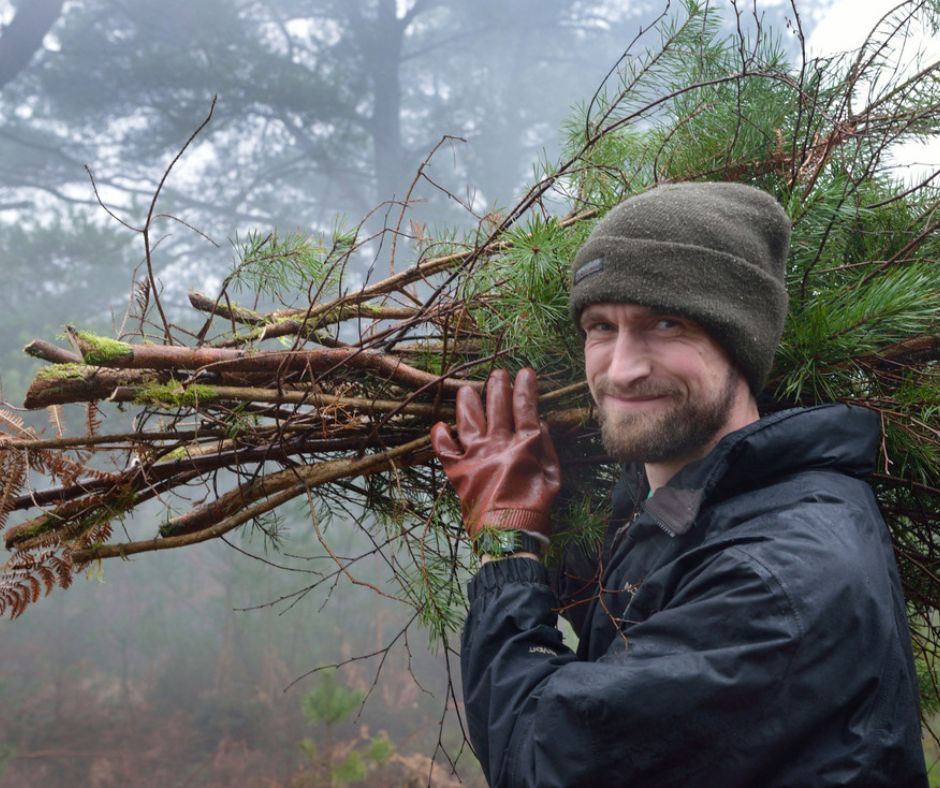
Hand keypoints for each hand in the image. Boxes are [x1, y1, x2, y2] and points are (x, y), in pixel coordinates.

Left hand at [429, 368, 560, 537]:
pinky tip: (441, 426)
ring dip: (468, 401)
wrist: (508, 536)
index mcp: (525, 445)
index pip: (525, 406)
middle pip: (497, 405)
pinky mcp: (457, 471)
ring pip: (468, 419)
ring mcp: (475, 455)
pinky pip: (444, 448)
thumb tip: (540, 424)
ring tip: (468, 390)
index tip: (526, 373)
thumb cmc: (535, 509)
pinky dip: (441, 436)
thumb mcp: (553, 477)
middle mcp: (498, 444)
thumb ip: (547, 449)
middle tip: (498, 374)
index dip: (526, 387)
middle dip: (498, 385)